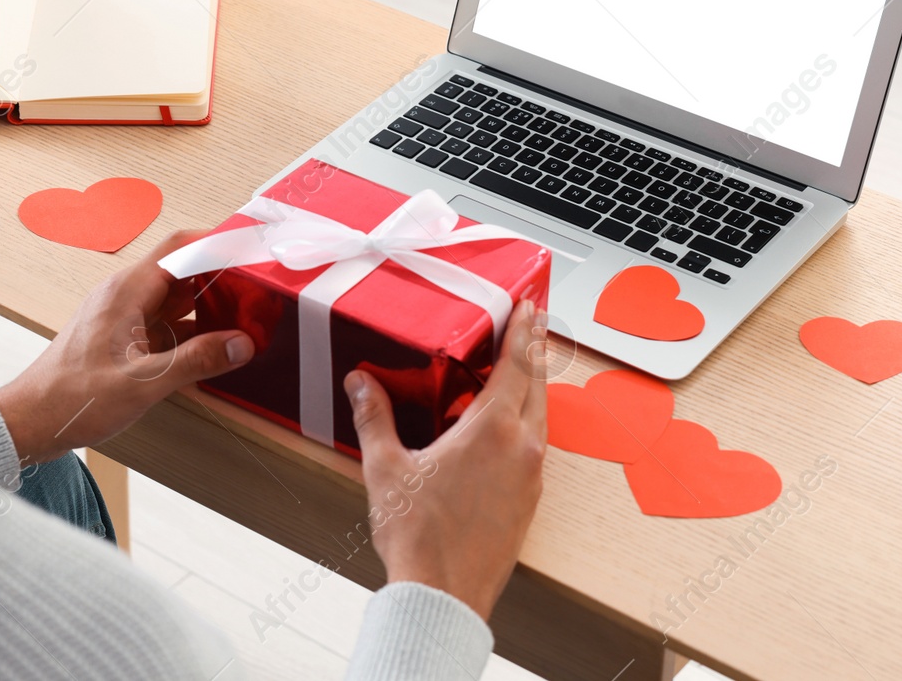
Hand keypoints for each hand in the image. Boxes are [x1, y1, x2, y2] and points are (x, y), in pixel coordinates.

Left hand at [0, 230, 254, 464]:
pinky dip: (192, 329)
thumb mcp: (142, 382)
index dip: (217, 243)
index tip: (250, 250)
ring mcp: (123, 316)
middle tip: (258, 288)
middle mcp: (125, 296)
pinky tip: (213, 348)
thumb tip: (241, 344)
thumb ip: (195, 361)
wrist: (30, 421)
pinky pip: (165, 322)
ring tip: (245, 317)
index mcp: (127, 292)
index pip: (179, 247)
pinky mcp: (123, 338)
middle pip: (182, 270)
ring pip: (175, 297)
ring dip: (208, 305)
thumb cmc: (72, 398)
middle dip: (221, 276)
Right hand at [345, 300, 546, 619]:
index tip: (528, 307)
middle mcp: (521, 448)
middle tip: (534, 324)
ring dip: (535, 386)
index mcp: (491, 430)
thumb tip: (361, 383)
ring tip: (525, 368)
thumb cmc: (418, 536)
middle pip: (537, 385)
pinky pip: (536, 447)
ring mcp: (531, 477)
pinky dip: (529, 422)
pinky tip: (510, 428)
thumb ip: (374, 417)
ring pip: (540, 417)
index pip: (516, 364)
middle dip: (535, 350)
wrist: (443, 595)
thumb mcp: (386, 467)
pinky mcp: (529, 501)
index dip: (523, 330)